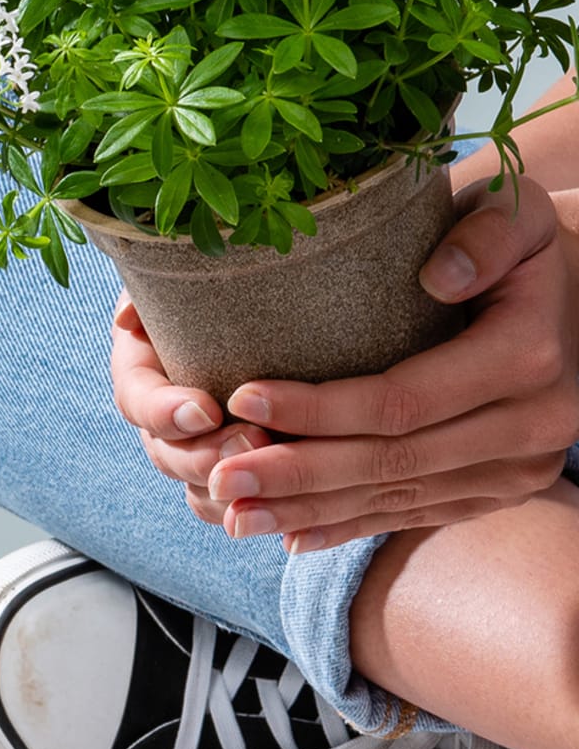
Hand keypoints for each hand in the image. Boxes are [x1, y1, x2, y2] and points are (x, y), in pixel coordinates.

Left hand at [111, 175, 578, 552]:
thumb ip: (485, 234)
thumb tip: (439, 276)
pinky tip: (290, 534)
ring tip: (233, 514)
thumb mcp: (520, 213)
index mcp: (524, 359)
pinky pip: (419, 513)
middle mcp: (529, 427)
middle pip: (393, 461)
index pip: (403, 399)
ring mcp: (518, 468)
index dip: (319, 408)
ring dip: (311, 511)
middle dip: (298, 474)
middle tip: (219, 478)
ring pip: (399, 497)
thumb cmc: (529, 244)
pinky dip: (352, 526)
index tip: (242, 398)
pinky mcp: (502, 488)